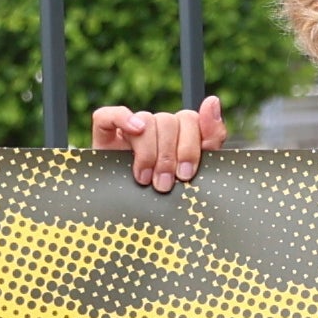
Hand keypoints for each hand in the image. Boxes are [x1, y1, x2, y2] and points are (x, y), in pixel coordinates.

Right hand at [86, 95, 227, 192]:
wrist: (128, 217)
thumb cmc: (165, 195)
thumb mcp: (196, 172)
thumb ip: (211, 137)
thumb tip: (213, 100)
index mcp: (180, 132)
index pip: (190, 120)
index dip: (189, 146)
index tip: (185, 174)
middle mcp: (156, 127)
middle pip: (169, 121)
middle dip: (169, 155)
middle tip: (165, 184)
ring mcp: (130, 129)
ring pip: (145, 120)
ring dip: (148, 152)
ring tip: (145, 179)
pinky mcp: (104, 134)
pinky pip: (109, 115)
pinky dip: (124, 118)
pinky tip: (135, 130)